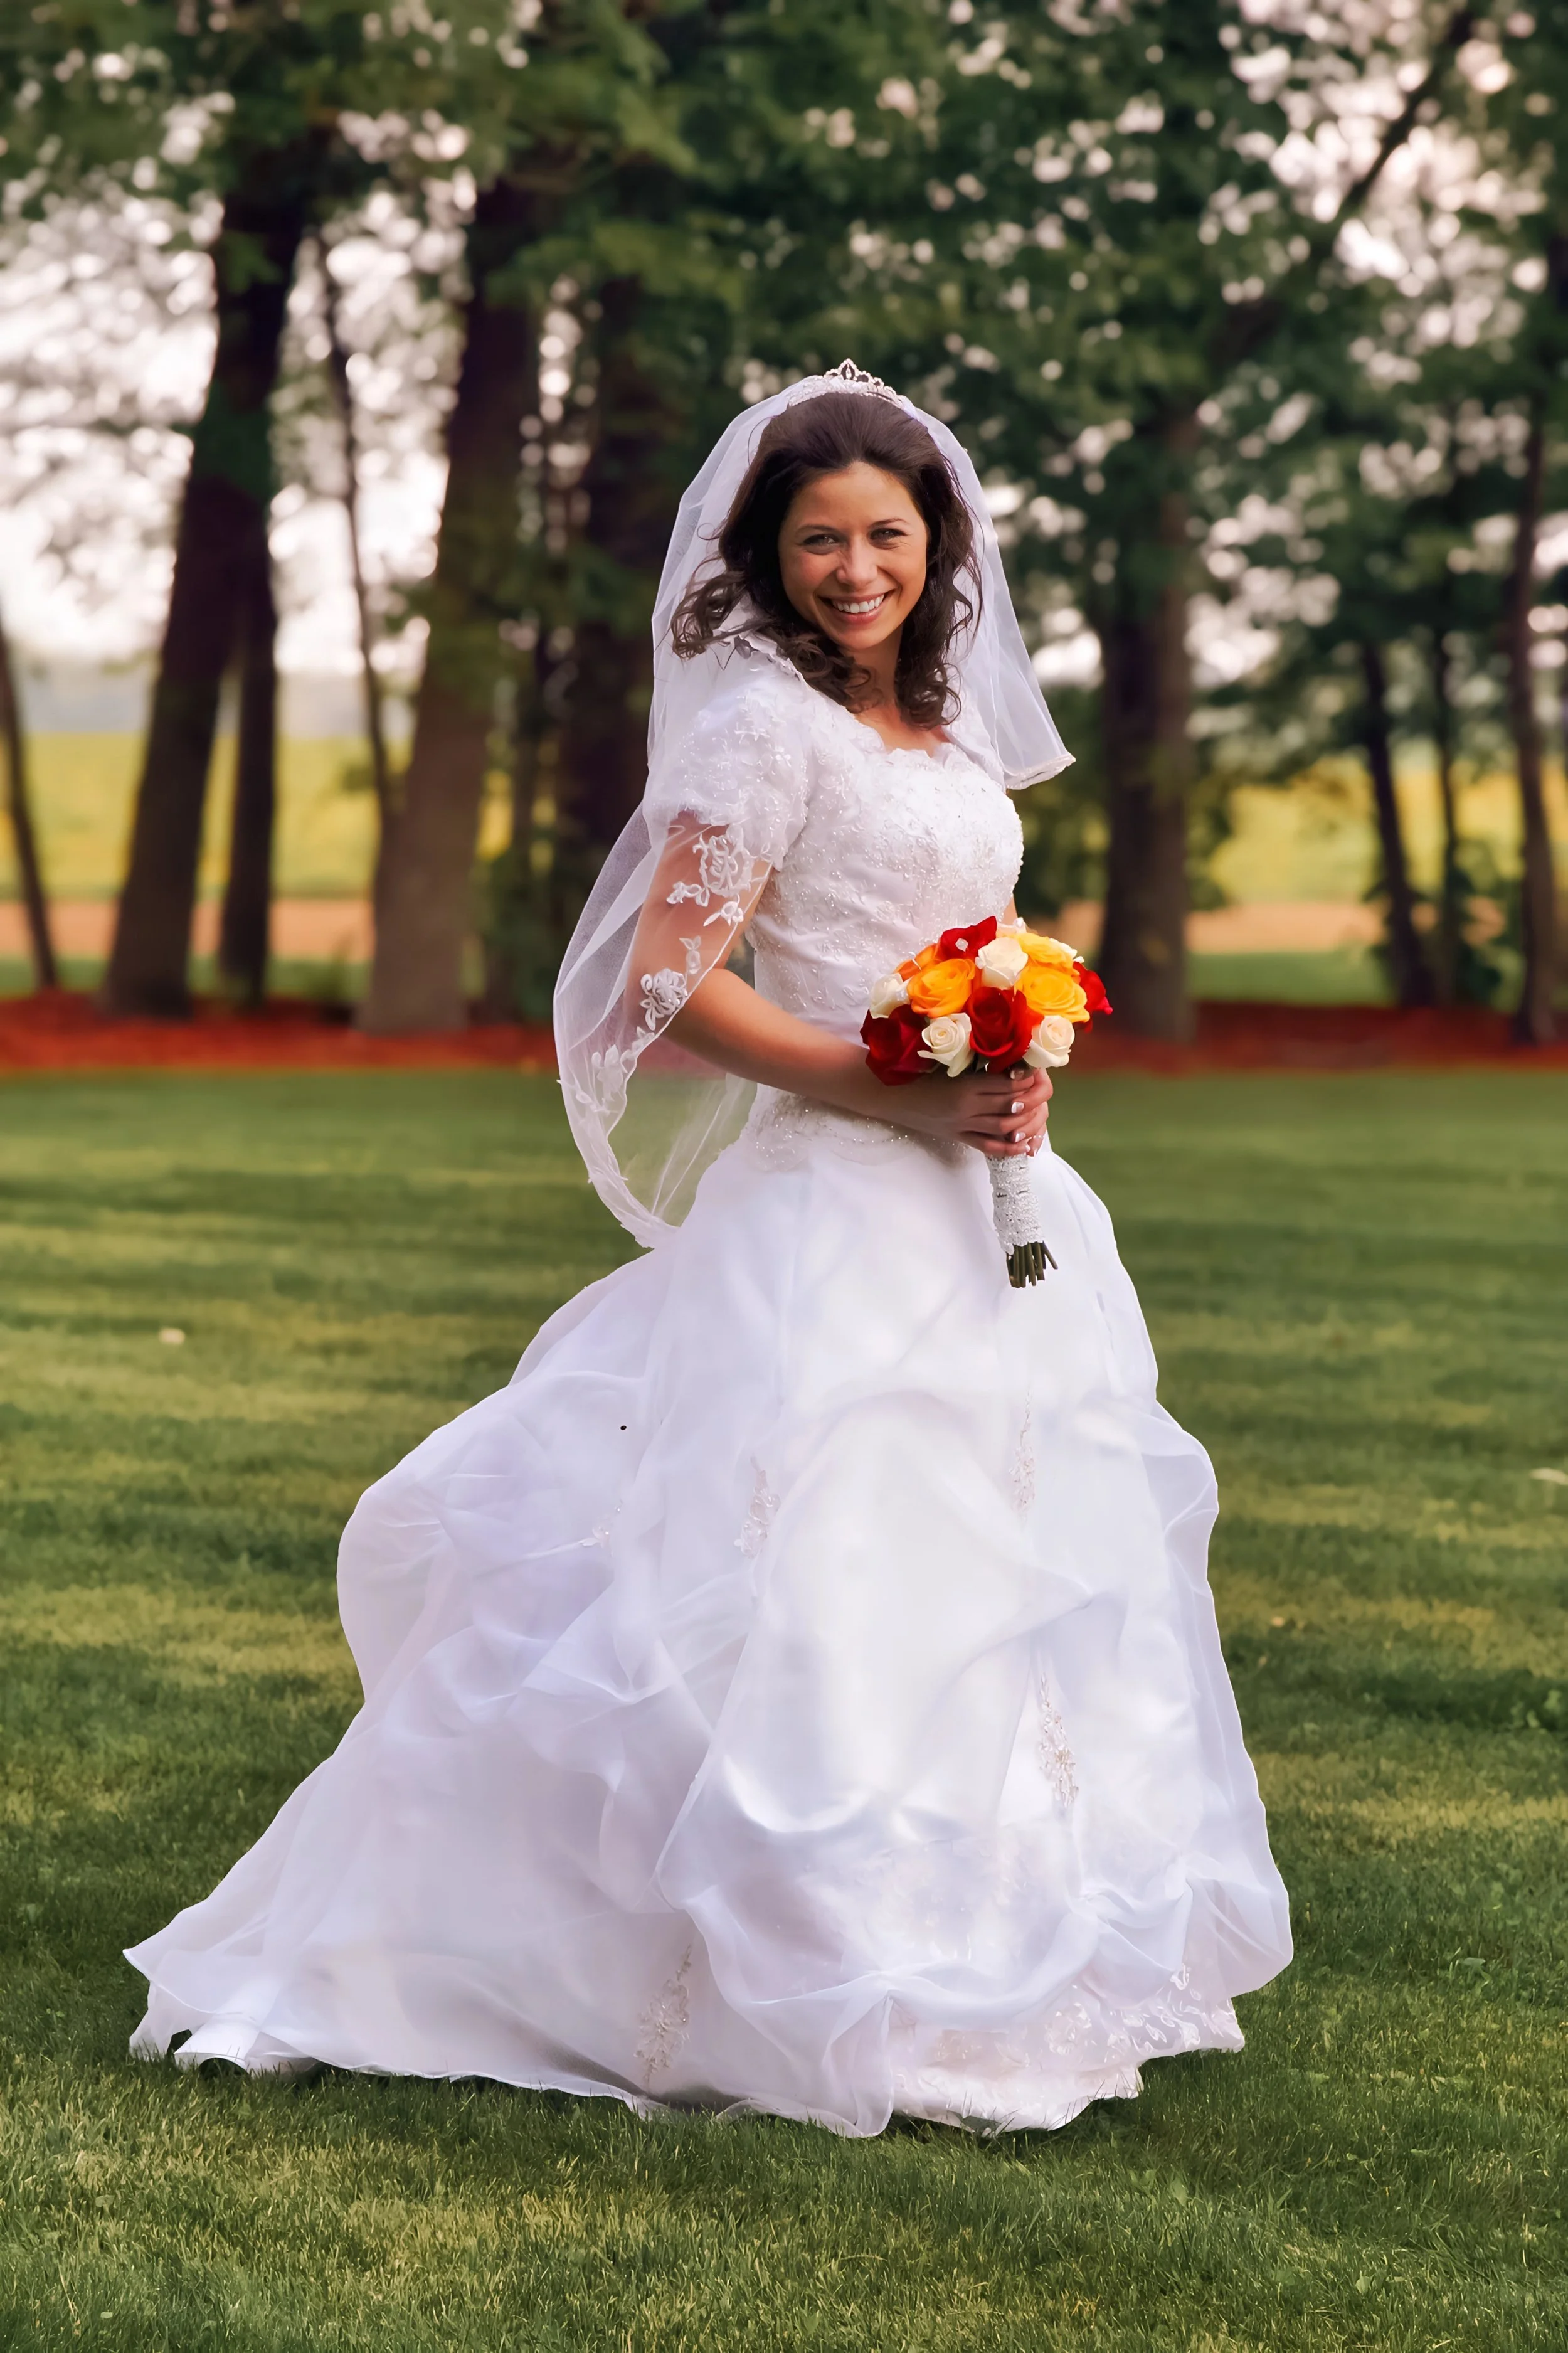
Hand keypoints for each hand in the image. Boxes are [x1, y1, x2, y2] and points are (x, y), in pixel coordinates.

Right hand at [895, 1064, 1051, 1157]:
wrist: (892, 1096)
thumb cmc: (919, 1073)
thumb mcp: (949, 1065)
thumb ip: (977, 1066)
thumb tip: (1010, 1062)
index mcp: (965, 1085)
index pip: (1006, 1083)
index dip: (1026, 1078)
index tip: (1036, 1070)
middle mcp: (967, 1107)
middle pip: (1010, 1104)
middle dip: (1032, 1097)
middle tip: (1042, 1089)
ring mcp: (963, 1125)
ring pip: (1003, 1126)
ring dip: (1024, 1121)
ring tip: (1035, 1111)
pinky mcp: (958, 1138)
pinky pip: (988, 1146)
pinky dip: (1009, 1148)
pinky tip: (1024, 1144)